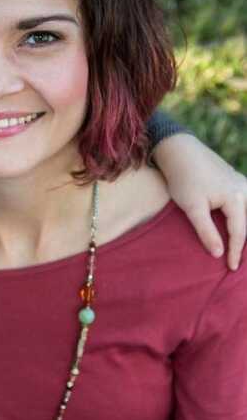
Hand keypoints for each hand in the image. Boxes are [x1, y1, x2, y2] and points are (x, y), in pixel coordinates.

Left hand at [152, 134, 246, 269]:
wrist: (179, 150)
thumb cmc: (183, 178)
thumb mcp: (192, 207)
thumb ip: (206, 231)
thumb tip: (219, 253)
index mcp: (237, 198)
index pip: (239, 233)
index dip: (235, 252)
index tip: (230, 269)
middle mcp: (244, 190)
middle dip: (244, 243)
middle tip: (240, 264)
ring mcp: (241, 184)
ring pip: (246, 215)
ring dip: (243, 231)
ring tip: (241, 250)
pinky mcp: (234, 182)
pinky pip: (242, 206)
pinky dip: (241, 220)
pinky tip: (237, 228)